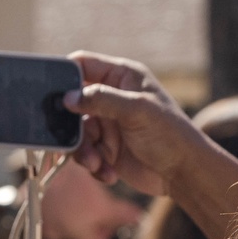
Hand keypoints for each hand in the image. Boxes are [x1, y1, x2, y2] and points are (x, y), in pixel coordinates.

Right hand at [67, 51, 196, 196]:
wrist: (184, 173)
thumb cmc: (170, 134)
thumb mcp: (137, 110)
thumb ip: (102, 99)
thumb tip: (68, 98)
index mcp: (122, 77)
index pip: (83, 65)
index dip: (65, 76)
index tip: (53, 94)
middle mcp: (112, 97)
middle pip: (72, 103)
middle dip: (70, 124)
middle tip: (70, 139)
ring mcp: (108, 124)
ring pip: (76, 132)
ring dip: (82, 150)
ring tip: (96, 163)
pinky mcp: (106, 149)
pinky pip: (85, 153)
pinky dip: (93, 164)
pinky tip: (108, 173)